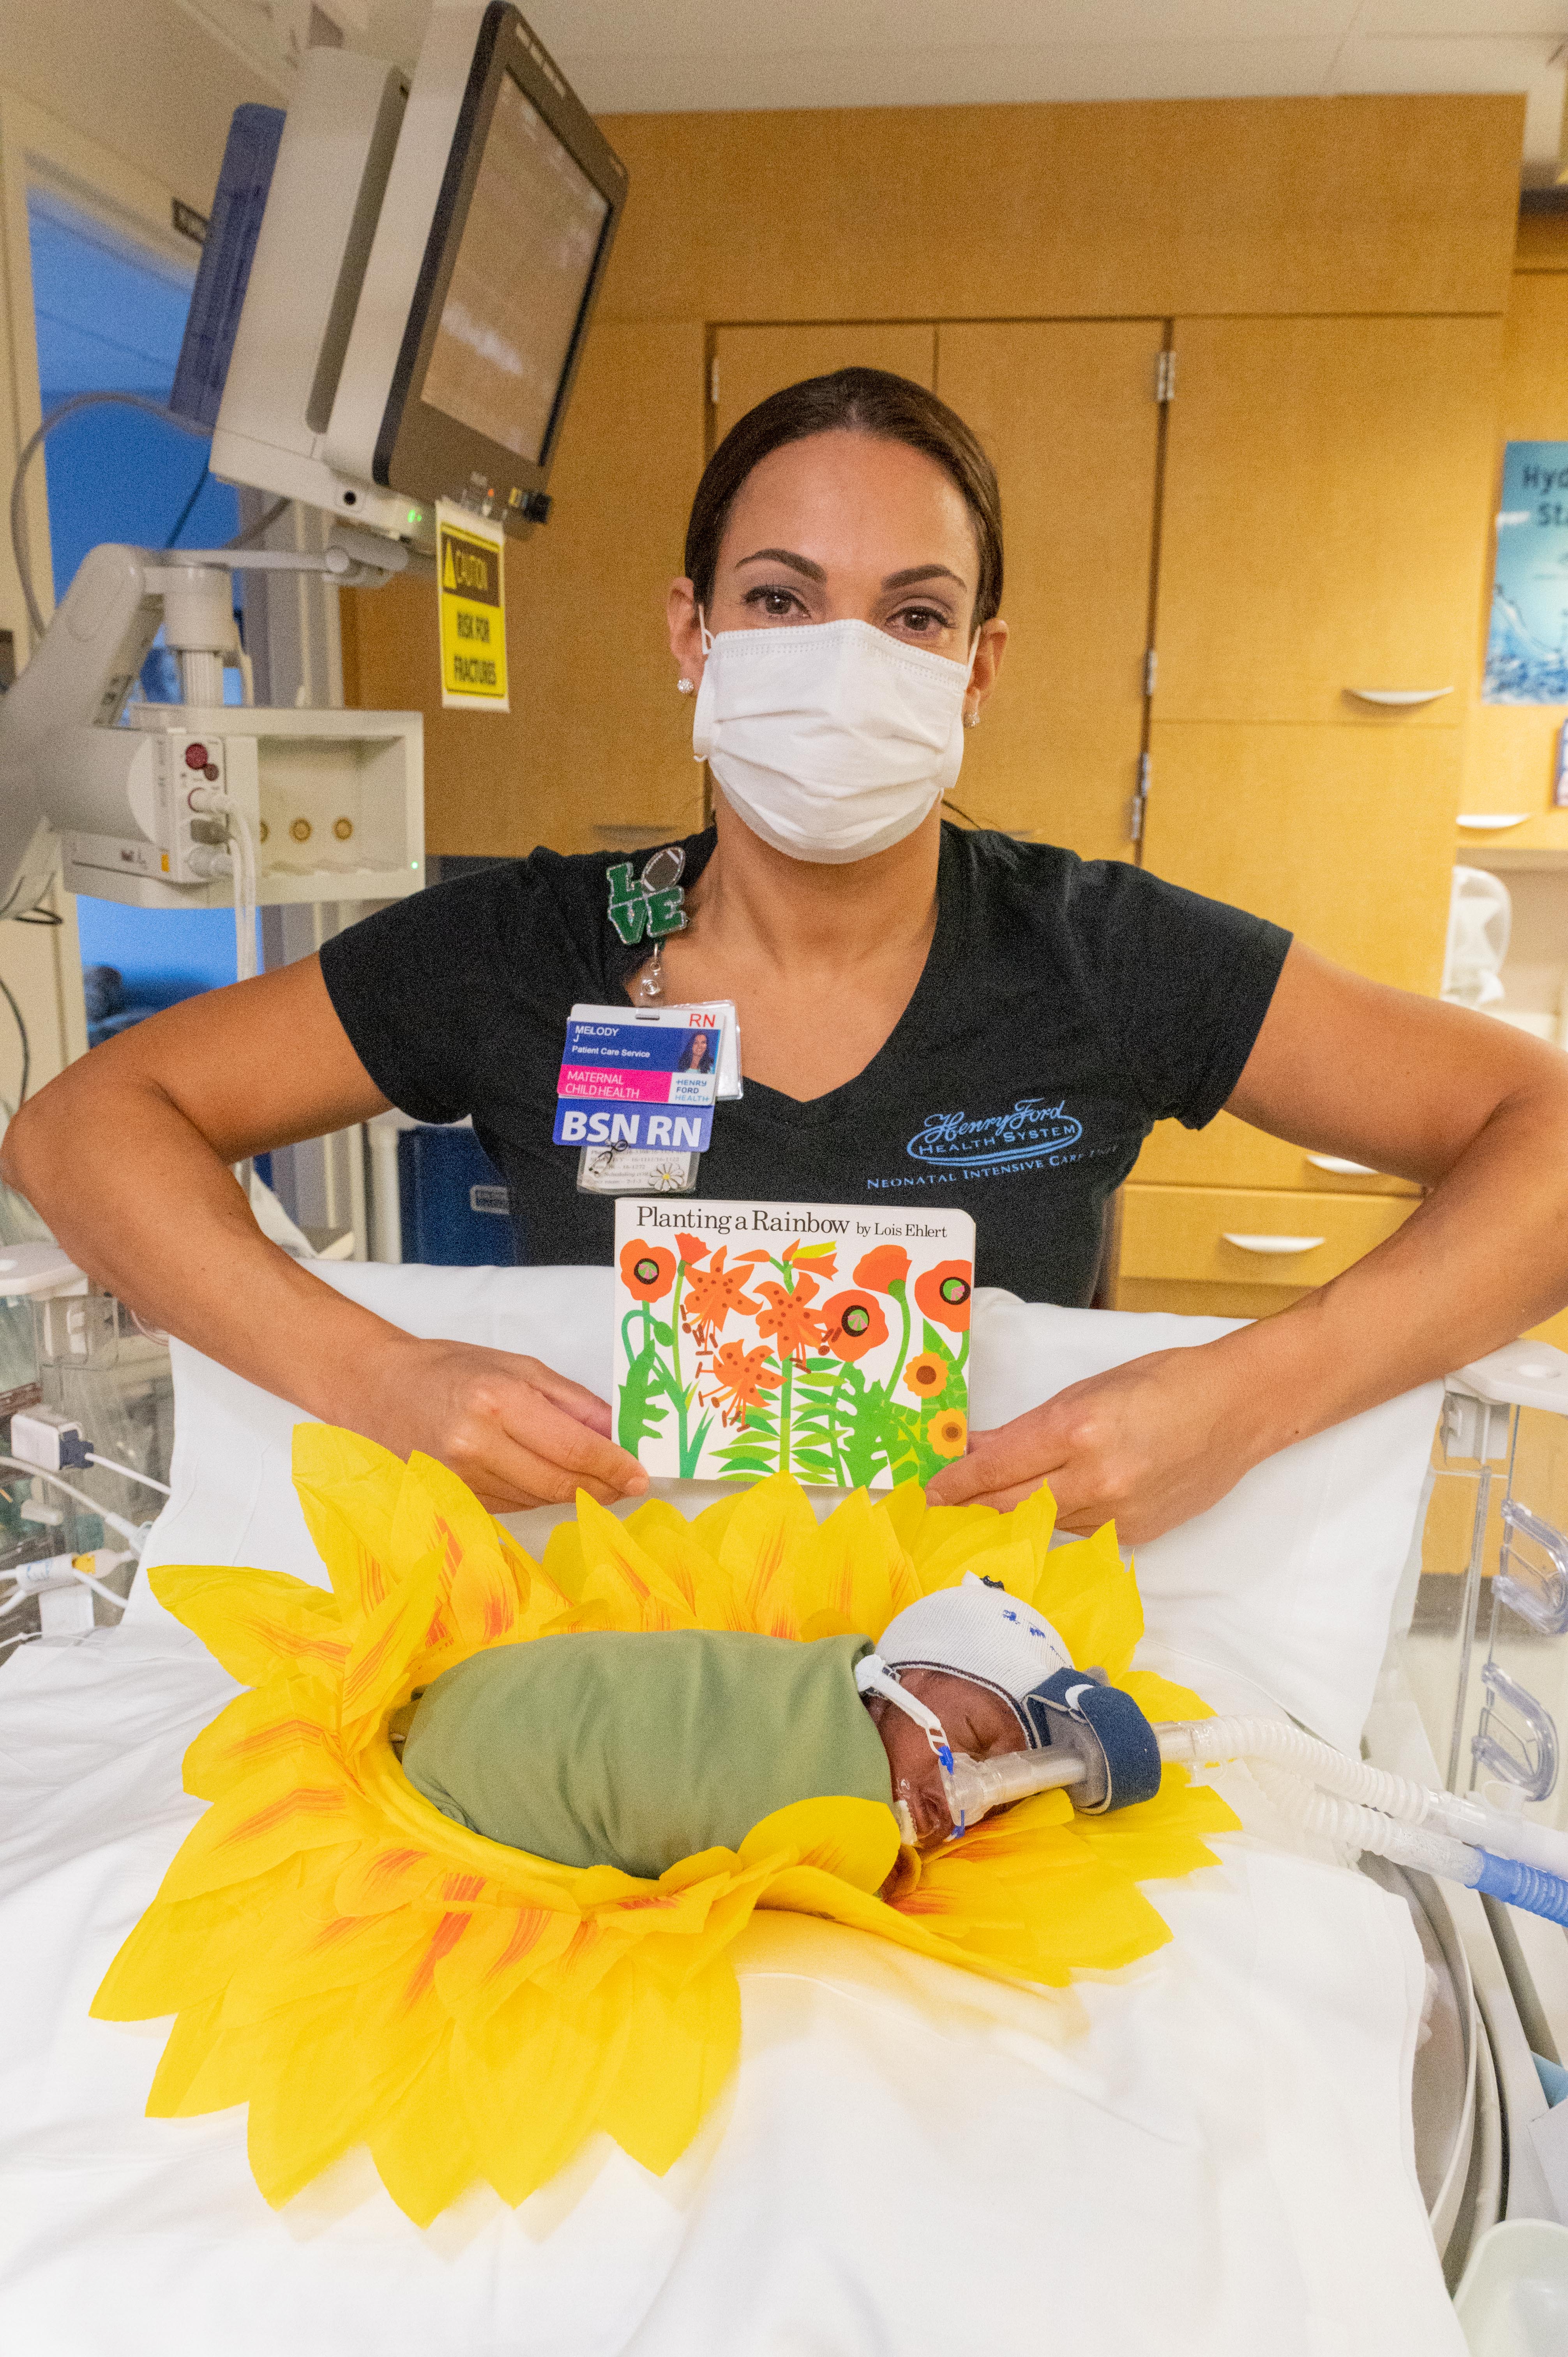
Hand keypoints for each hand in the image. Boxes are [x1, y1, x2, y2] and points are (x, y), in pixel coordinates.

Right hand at [357, 1338, 647, 1511]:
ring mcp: (460, 1479)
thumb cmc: (449, 1369)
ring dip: (574, 1493)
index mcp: (495, 1402)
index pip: (571, 1448)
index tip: (641, 1474)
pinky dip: (539, 1495)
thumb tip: (617, 1431)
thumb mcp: (517, 1366)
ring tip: (596, 1479)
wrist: (377, 1391)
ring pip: (538, 1499)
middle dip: (603, 1487)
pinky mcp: (452, 1500)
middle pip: (558, 1483)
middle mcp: (476, 1446)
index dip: (612, 1465)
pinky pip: (513, 1505)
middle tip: (630, 1484)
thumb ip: (570, 1401)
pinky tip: (551, 1481)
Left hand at [924, 1345, 1264, 1543]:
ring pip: (1044, 1521)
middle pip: (1010, 1506)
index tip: (929, 1493)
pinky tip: (1057, 1500)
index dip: (957, 1483)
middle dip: (972, 1507)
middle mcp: (1096, 1478)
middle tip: (941, 1509)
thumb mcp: (1089, 1389)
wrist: (1239, 1408)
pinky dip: (1060, 1515)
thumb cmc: (1165, 1381)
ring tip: (990, 1504)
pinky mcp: (1136, 1532)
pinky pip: (1080, 1528)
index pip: (997, 1467)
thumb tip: (979, 1447)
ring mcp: (1119, 1511)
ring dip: (1015, 1512)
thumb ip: (1030, 1427)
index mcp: (1078, 1430)